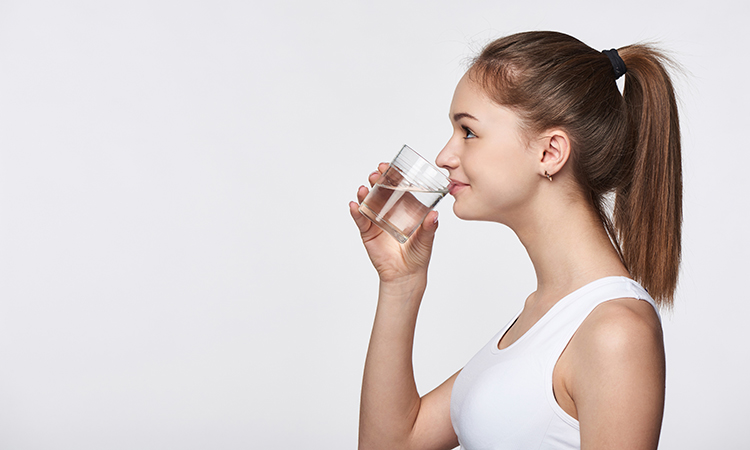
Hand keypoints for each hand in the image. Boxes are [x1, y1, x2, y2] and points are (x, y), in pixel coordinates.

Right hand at [349, 163, 439, 282]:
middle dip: (377, 180)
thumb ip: (429, 228)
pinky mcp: (367, 231)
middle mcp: (389, 210)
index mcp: (404, 208)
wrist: (406, 275)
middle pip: (380, 190)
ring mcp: (377, 220)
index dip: (392, 175)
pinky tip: (354, 205)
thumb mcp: (426, 239)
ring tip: (364, 188)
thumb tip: (434, 215)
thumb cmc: (418, 255)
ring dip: (365, 193)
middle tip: (377, 173)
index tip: (389, 166)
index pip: (397, 187)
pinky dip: (356, 212)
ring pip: (368, 202)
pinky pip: (360, 219)